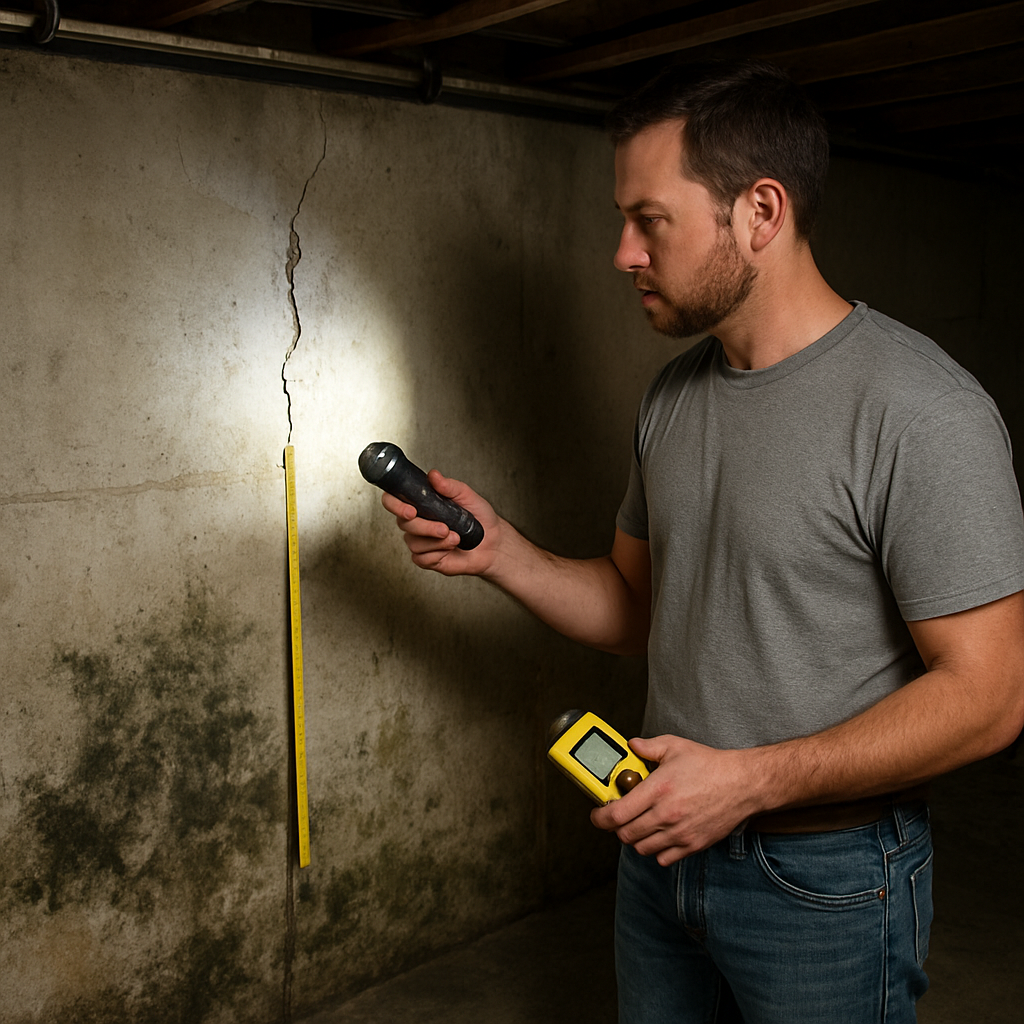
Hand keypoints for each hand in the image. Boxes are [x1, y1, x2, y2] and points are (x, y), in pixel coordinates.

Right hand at [381, 469, 501, 576]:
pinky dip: (437, 553)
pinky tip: (450, 548)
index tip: (410, 510)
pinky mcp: (426, 558)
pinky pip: (421, 558)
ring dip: (435, 541)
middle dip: (424, 526)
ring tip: (454, 537)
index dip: (395, 504)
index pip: (394, 500)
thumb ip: (449, 486)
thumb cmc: (480, 518)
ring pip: (413, 542)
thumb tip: (434, 475)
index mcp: (422, 504)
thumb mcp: (467, 496)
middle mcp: (417, 522)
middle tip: (444, 527)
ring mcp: (420, 541)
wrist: (492, 542)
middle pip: (403, 524)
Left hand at [590, 735, 756, 865]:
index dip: (600, 817)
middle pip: (625, 835)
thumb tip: (630, 746)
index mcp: (657, 790)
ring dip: (636, 838)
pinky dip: (656, 850)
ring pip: (642, 848)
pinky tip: (660, 834)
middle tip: (620, 816)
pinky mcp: (692, 845)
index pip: (616, 815)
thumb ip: (648, 747)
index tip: (598, 814)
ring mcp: (679, 833)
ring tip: (640, 824)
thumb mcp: (675, 747)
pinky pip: (663, 859)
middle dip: (617, 827)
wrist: (742, 784)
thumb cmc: (710, 765)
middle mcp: (666, 814)